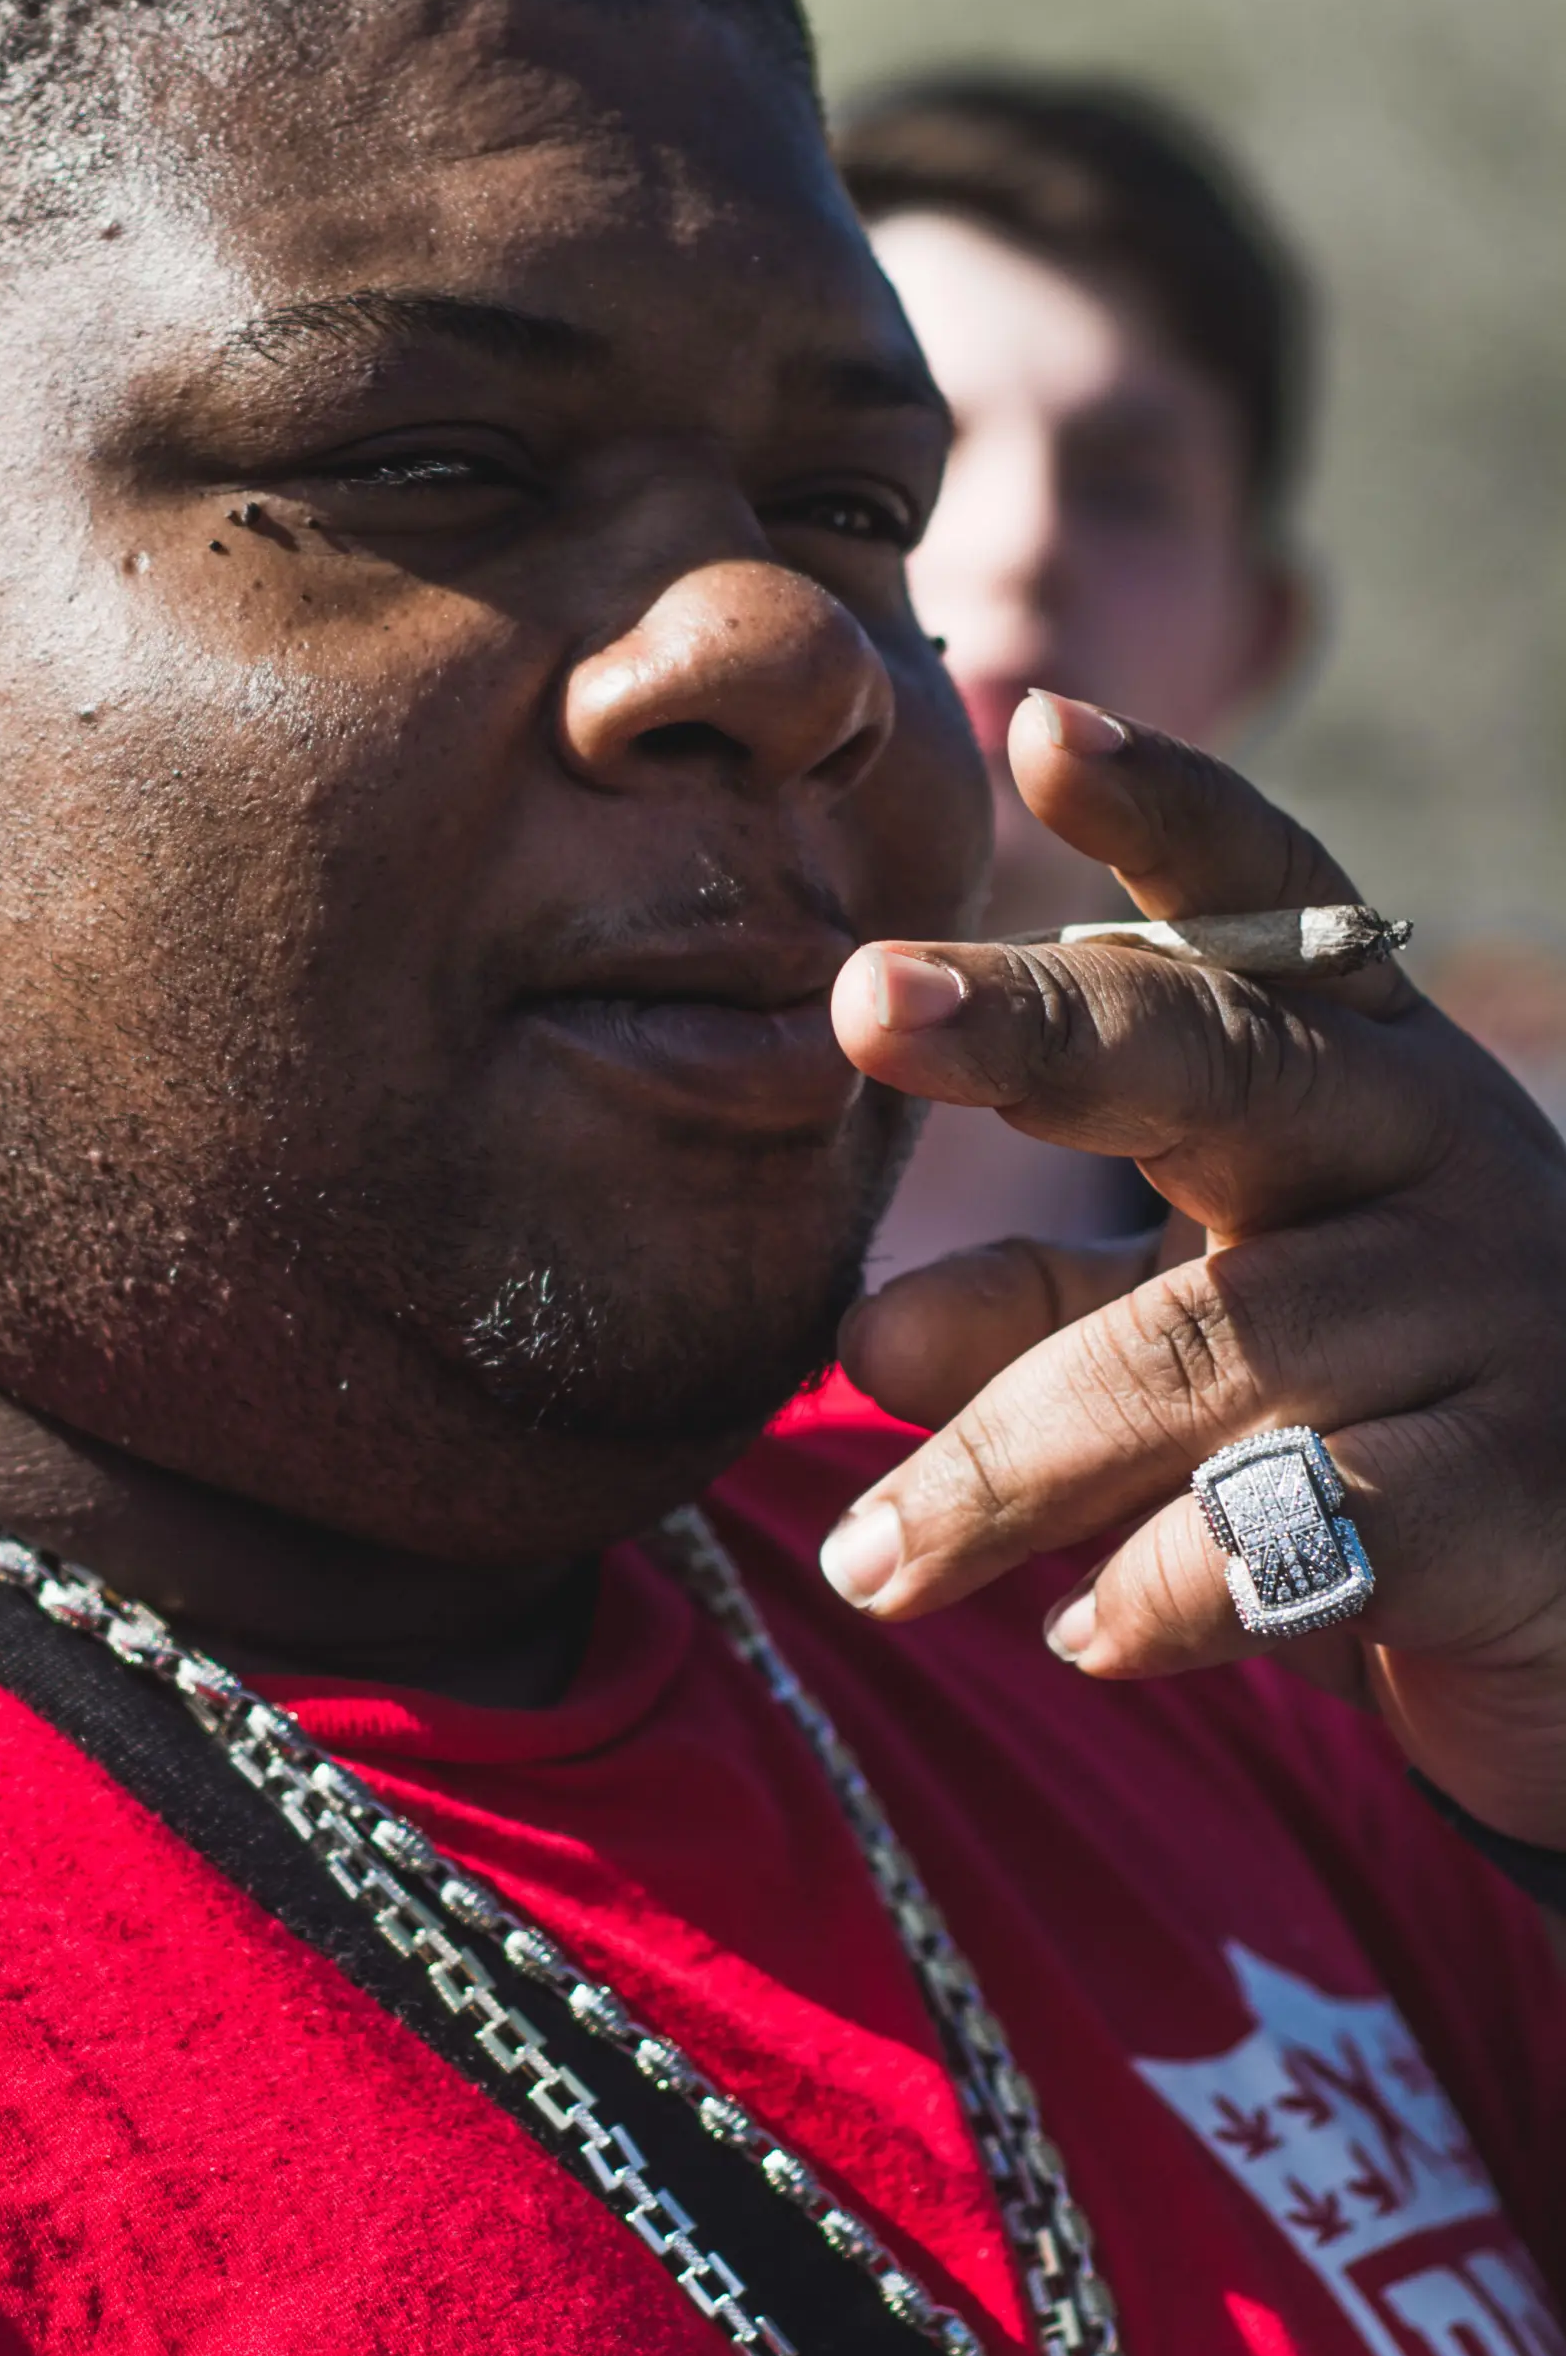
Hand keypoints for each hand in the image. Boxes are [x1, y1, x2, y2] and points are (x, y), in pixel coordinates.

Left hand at [823, 691, 1565, 1847]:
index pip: (1262, 909)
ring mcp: (1495, 1318)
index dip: (1163, 808)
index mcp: (1353, 1072)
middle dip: (1032, 1031)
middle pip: (1220, 1064)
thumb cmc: (1372, 1429)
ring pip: (1209, 1344)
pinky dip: (1176, 1586)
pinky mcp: (1526, 1498)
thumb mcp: (1201, 1343)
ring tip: (867, 1562)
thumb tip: (858, 1331)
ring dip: (1005, 1462)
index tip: (1040, 718)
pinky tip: (1086, 1637)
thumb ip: (1040, 1314)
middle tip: (861, 999)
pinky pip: (1314, 1526)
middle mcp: (1431, 1152)